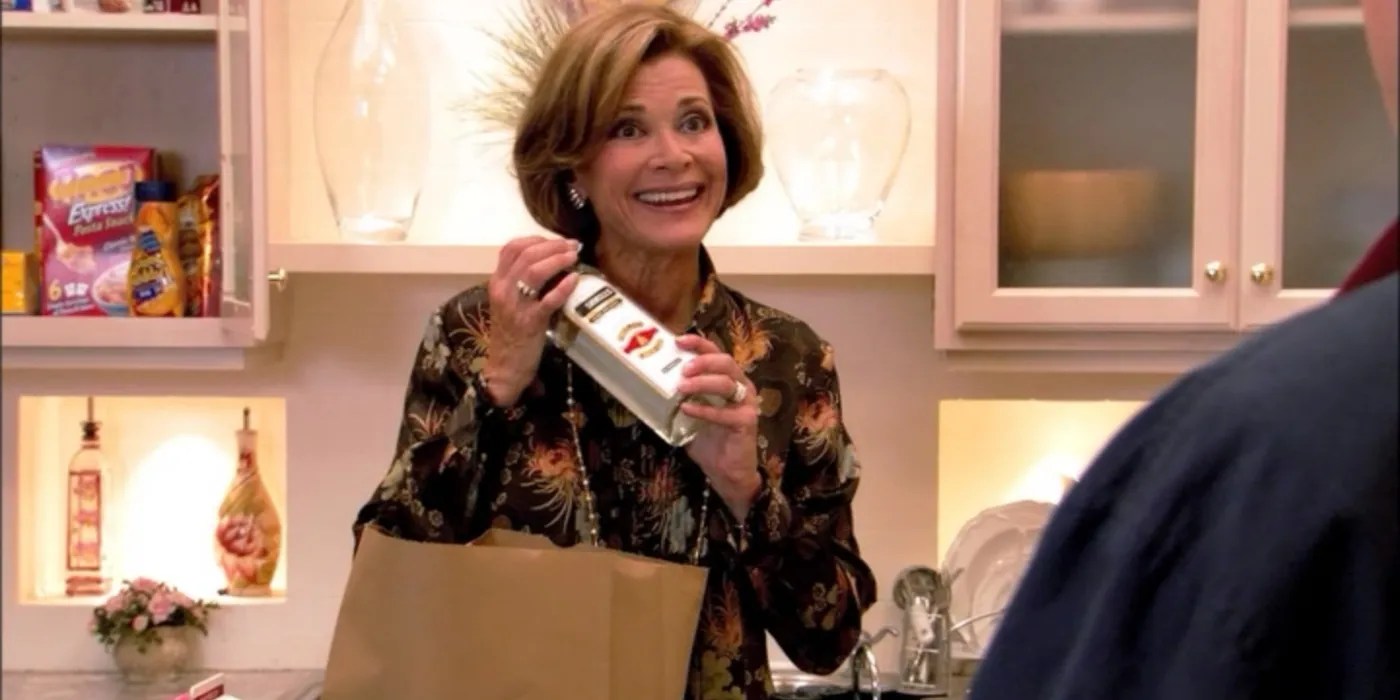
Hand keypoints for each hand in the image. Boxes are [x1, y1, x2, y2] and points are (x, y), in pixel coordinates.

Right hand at [482, 235, 580, 406]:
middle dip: (552, 246)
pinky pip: (548, 300)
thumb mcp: (510, 302)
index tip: (555, 241)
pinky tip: (575, 279)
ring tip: (573, 256)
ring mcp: (516, 306)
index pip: (511, 248)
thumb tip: (550, 261)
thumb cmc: (511, 334)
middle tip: (572, 246)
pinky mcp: (530, 322)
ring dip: (557, 260)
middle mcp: (503, 290)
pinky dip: (563, 287)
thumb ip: (521, 282)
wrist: (505, 366)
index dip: (536, 239)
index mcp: (497, 282)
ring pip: (533, 272)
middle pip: (526, 255)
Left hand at [675, 334, 761, 519]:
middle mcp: (742, 386)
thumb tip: (650, 384)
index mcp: (729, 379)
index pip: (716, 353)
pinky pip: (725, 412)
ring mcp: (747, 403)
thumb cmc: (708, 440)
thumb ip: (680, 397)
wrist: (727, 472)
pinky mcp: (747, 421)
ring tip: (681, 387)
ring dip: (703, 382)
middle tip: (682, 368)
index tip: (678, 340)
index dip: (698, 344)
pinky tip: (688, 409)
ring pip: (728, 383)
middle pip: (725, 362)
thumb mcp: (690, 413)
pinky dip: (705, 409)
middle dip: (702, 361)